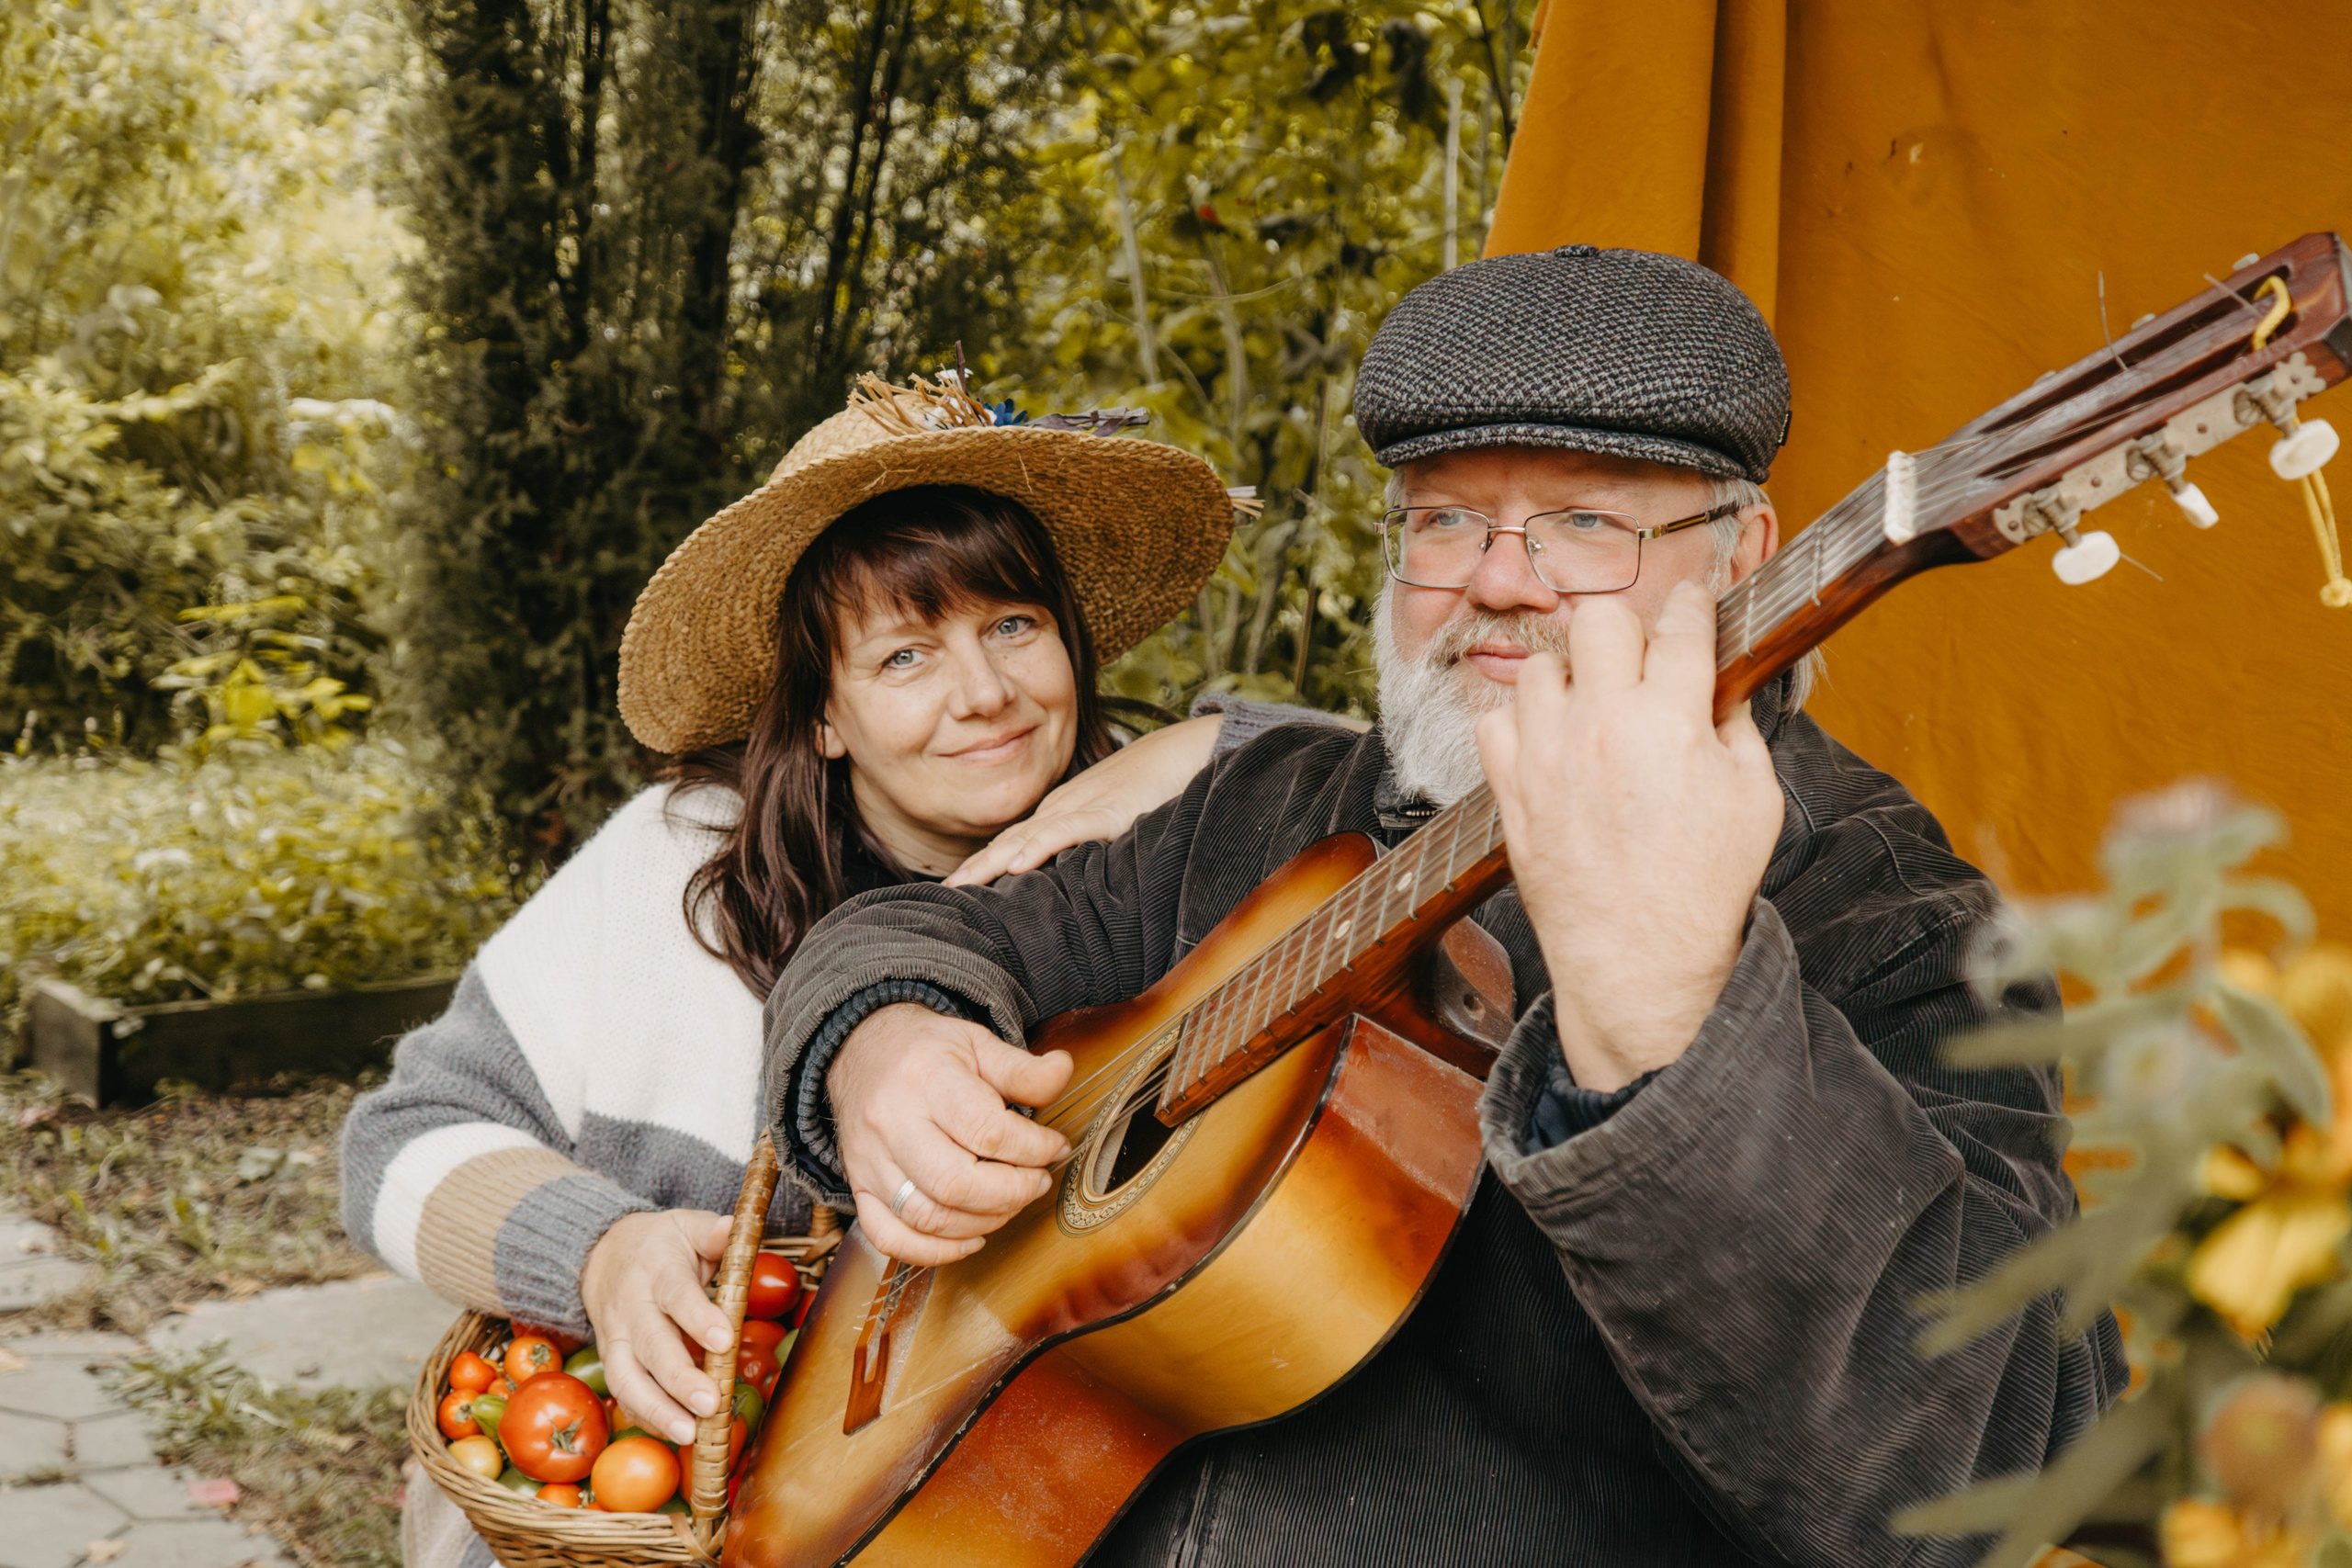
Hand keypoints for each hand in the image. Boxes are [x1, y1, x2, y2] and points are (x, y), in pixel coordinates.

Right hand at [578, 1209, 733, 1444]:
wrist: (601, 1255)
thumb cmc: (660, 1244)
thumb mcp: (686, 1226)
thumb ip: (714, 1231)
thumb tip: (735, 1227)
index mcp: (657, 1271)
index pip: (677, 1296)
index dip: (698, 1319)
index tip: (724, 1340)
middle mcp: (632, 1308)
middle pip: (652, 1347)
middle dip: (680, 1379)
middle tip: (711, 1404)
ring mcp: (617, 1338)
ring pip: (628, 1379)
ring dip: (658, 1411)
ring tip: (689, 1435)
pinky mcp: (612, 1361)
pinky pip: (623, 1394)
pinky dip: (645, 1417)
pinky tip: (673, 1434)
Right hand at [828, 1002, 1074, 1263]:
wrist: (861, 1052)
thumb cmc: (925, 1051)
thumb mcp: (976, 1042)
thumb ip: (1021, 1067)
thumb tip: (1063, 1070)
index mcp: (925, 1078)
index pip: (986, 1130)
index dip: (1033, 1148)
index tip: (1055, 1147)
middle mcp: (891, 1122)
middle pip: (955, 1184)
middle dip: (1012, 1192)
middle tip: (1038, 1181)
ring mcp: (869, 1161)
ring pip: (927, 1217)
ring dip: (983, 1222)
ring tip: (1011, 1202)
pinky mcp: (860, 1187)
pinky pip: (890, 1237)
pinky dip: (935, 1251)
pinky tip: (971, 1237)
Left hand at [945, 713, 1224, 885]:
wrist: (1182, 754)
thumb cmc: (1152, 788)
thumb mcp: (1112, 822)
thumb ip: (1087, 844)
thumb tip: (1070, 881)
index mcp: (1061, 814)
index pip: (1013, 843)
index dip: (983, 865)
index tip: (957, 890)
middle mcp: (1063, 811)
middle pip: (1008, 843)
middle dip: (975, 869)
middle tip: (944, 896)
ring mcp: (1082, 810)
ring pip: (1027, 838)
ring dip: (991, 863)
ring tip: (963, 885)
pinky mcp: (1108, 813)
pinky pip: (1067, 831)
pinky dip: (1040, 847)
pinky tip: (1017, 864)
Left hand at [1475, 581, 1783, 1091]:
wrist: (1639, 959)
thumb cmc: (1703, 886)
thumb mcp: (1755, 799)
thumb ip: (1736, 729)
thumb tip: (1718, 689)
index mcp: (1671, 720)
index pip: (1680, 625)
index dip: (1692, 604)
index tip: (1691, 602)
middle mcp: (1602, 725)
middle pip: (1599, 620)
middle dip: (1625, 632)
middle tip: (1639, 665)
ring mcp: (1547, 756)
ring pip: (1539, 666)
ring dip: (1568, 679)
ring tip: (1591, 712)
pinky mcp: (1511, 790)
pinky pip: (1494, 722)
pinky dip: (1520, 726)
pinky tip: (1549, 746)